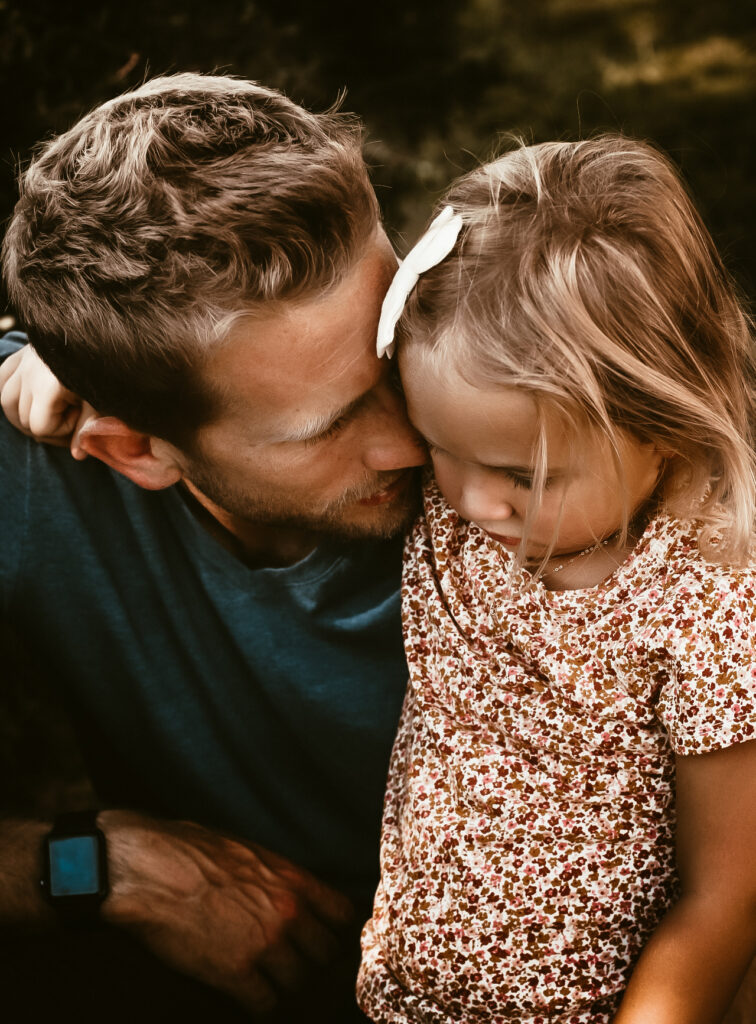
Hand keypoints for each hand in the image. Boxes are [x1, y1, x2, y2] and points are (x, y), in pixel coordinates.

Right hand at [0, 344, 94, 457]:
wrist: (97, 339)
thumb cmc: (102, 373)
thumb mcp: (99, 402)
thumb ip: (87, 428)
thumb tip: (77, 456)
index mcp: (48, 386)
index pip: (38, 427)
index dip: (59, 430)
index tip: (78, 418)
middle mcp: (29, 373)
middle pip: (22, 418)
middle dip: (46, 424)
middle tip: (70, 413)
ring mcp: (21, 362)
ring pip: (7, 401)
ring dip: (24, 412)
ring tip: (50, 410)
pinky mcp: (18, 356)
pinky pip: (2, 380)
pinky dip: (11, 393)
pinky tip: (28, 398)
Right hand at [99, 811, 354, 1013]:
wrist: (146, 869)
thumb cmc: (189, 850)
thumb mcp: (246, 851)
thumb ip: (276, 876)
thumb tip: (288, 890)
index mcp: (292, 879)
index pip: (343, 914)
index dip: (335, 930)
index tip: (323, 938)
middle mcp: (287, 913)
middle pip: (325, 955)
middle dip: (310, 961)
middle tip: (293, 964)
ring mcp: (264, 945)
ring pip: (299, 984)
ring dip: (284, 986)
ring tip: (268, 982)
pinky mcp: (235, 973)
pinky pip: (266, 1005)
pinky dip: (259, 1006)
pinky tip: (247, 998)